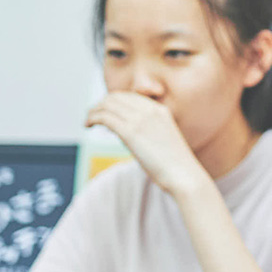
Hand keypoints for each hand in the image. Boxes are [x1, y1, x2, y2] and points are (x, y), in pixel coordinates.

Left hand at [86, 92, 207, 196]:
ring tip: (88, 121)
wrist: (184, 175)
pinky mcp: (131, 132)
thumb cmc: (175, 166)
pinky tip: (88, 125)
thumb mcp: (162, 140)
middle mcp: (149, 110)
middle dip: (101, 104)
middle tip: (93, 116)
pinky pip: (105, 117)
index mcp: (160, 110)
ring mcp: (140, 120)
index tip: (106, 112)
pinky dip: (93, 118)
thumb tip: (123, 133)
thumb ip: (146, 132)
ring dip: (93, 111)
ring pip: (107, 104)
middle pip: (116, 97)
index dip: (114, 102)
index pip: (129, 96)